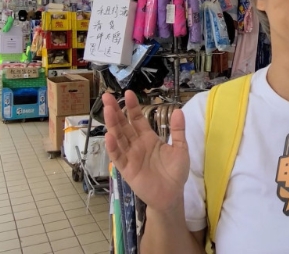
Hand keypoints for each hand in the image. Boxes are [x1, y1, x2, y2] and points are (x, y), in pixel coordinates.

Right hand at [103, 90, 189, 212]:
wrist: (172, 195)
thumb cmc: (175, 172)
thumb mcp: (180, 149)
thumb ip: (178, 131)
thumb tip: (178, 110)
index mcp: (148, 138)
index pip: (137, 119)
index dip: (132, 107)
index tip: (128, 94)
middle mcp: (136, 145)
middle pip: (123, 125)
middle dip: (116, 111)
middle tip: (107, 96)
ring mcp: (130, 156)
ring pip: (118, 137)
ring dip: (112, 124)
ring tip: (107, 110)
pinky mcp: (127, 169)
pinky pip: (118, 156)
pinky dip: (113, 147)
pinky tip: (109, 136)